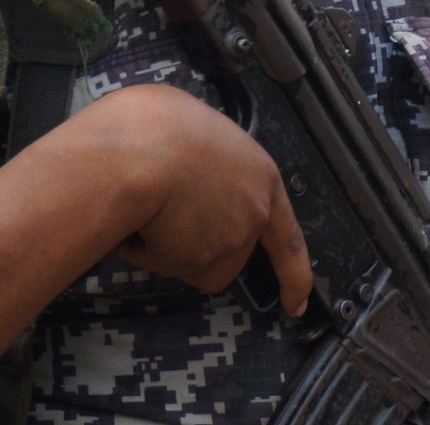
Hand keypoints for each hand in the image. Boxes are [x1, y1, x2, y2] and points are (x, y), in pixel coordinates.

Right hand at [86, 84, 313, 315]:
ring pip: (189, 260)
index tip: (297, 304)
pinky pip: (159, 262)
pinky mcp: (198, 261)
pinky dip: (142, 249)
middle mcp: (253, 214)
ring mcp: (228, 242)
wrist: (137, 153)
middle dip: (192, 243)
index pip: (288, 237)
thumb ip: (204, 160)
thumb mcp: (195, 127)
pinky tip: (132, 220)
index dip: (294, 275)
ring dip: (164, 246)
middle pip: (226, 252)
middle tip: (161, 208)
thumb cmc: (157, 125)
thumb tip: (184, 168)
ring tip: (142, 207)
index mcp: (262, 176)